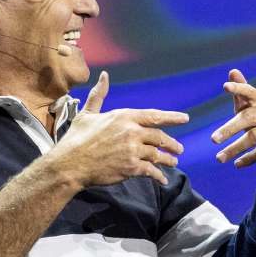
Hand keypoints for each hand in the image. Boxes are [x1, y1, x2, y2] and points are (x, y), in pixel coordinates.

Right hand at [56, 71, 189, 187]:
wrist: (70, 164)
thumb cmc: (76, 138)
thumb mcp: (87, 113)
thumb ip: (99, 95)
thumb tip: (104, 76)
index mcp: (124, 117)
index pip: (154, 116)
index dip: (172, 117)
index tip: (185, 119)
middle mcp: (132, 132)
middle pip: (160, 137)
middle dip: (172, 144)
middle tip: (179, 149)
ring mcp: (133, 150)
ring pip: (158, 155)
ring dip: (168, 160)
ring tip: (173, 162)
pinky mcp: (131, 168)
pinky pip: (151, 171)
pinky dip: (159, 176)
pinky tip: (162, 180)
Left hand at [211, 69, 255, 169]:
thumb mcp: (253, 109)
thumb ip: (241, 94)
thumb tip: (232, 71)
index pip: (250, 91)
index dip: (239, 88)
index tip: (225, 87)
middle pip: (248, 118)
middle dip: (229, 129)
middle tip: (213, 139)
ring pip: (254, 138)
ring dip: (234, 149)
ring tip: (219, 158)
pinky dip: (248, 159)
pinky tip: (237, 164)